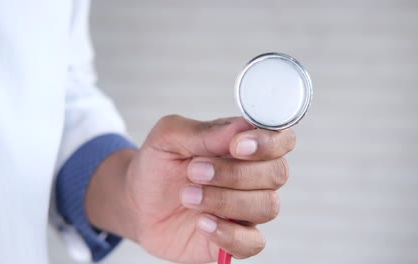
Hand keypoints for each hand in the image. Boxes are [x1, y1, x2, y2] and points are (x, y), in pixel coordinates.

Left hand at [86, 115, 295, 262]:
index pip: (281, 139)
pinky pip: (253, 243)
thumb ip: (205, 131)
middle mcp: (253, 176)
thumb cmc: (158, 164)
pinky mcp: (236, 239)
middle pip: (277, 174)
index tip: (236, 146)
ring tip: (188, 195)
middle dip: (235, 173)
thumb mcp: (169, 137)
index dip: (268, 142)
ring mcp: (247, 209)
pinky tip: (201, 222)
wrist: (137, 202)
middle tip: (194, 171)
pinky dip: (229, 234)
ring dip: (226, 201)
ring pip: (267, 206)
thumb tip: (243, 128)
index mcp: (244, 145)